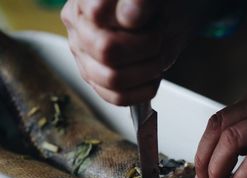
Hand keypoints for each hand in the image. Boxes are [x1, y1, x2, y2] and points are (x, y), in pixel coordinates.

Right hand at [61, 0, 215, 105]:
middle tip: (159, 40)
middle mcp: (79, 30)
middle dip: (143, 49)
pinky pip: (117, 97)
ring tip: (158, 59)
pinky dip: (142, 92)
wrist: (164, 20)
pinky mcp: (96, 82)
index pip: (98, 13)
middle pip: (105, 50)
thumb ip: (140, 2)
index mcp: (85, 2)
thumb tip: (130, 17)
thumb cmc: (156, 7)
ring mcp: (84, 59)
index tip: (152, 21)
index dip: (132, 25)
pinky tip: (152, 77)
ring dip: (146, 71)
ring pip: (111, 78)